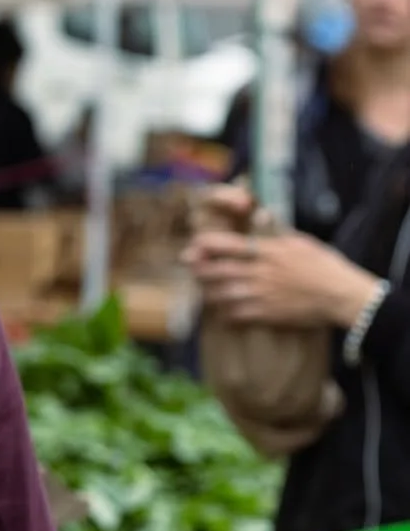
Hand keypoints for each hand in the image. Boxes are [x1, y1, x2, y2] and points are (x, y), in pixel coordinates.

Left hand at [185, 223, 380, 329]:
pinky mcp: (264, 314)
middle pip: (217, 270)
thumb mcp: (301, 242)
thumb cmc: (324, 266)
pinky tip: (221, 311)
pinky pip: (233, 315)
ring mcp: (260, 294)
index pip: (228, 245)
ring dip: (208, 291)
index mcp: (269, 251)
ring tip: (204, 289)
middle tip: (189, 267)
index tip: (195, 245)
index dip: (206, 245)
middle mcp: (260, 272)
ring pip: (220, 294)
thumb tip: (261, 215)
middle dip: (198, 268)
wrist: (340, 295)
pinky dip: (223, 313)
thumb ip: (277, 232)